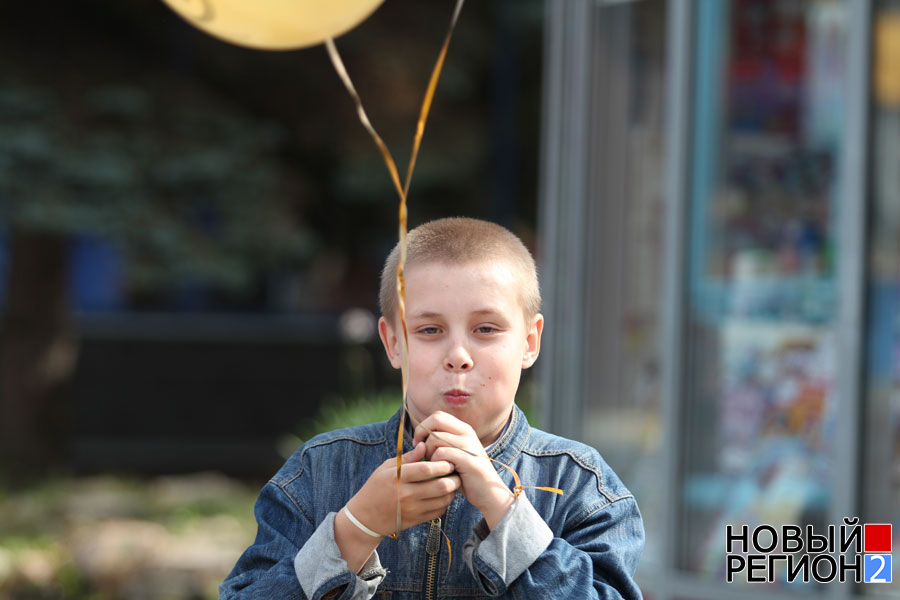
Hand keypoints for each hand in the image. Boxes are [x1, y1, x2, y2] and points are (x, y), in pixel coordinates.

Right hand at [346, 441, 460, 535]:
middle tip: (456, 471)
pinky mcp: (417, 520)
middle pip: (440, 486)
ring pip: (443, 500)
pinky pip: (439, 511)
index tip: (448, 460)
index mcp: (398, 477)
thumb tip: (424, 445)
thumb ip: (407, 458)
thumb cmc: (376, 487)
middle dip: (453, 478)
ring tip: (452, 482)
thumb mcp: (386, 468)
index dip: (442, 464)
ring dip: (452, 491)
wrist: (366, 517)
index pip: (427, 469)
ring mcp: (413, 509)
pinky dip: (445, 502)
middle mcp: (407, 494)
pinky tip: (443, 495)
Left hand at [413, 411, 514, 528]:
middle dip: (422, 434)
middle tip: (420, 451)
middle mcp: (466, 432)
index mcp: (463, 429)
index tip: (419, 444)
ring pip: (435, 438)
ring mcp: (468, 444)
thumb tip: (419, 440)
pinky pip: (440, 453)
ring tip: (435, 466)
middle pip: (435, 420)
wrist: (489, 493)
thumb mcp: (455, 455)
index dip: (423, 427)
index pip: (438, 415)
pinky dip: (435, 463)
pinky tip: (442, 472)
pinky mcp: (467, 458)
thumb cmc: (466, 476)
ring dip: (428, 453)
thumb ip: (441, 444)